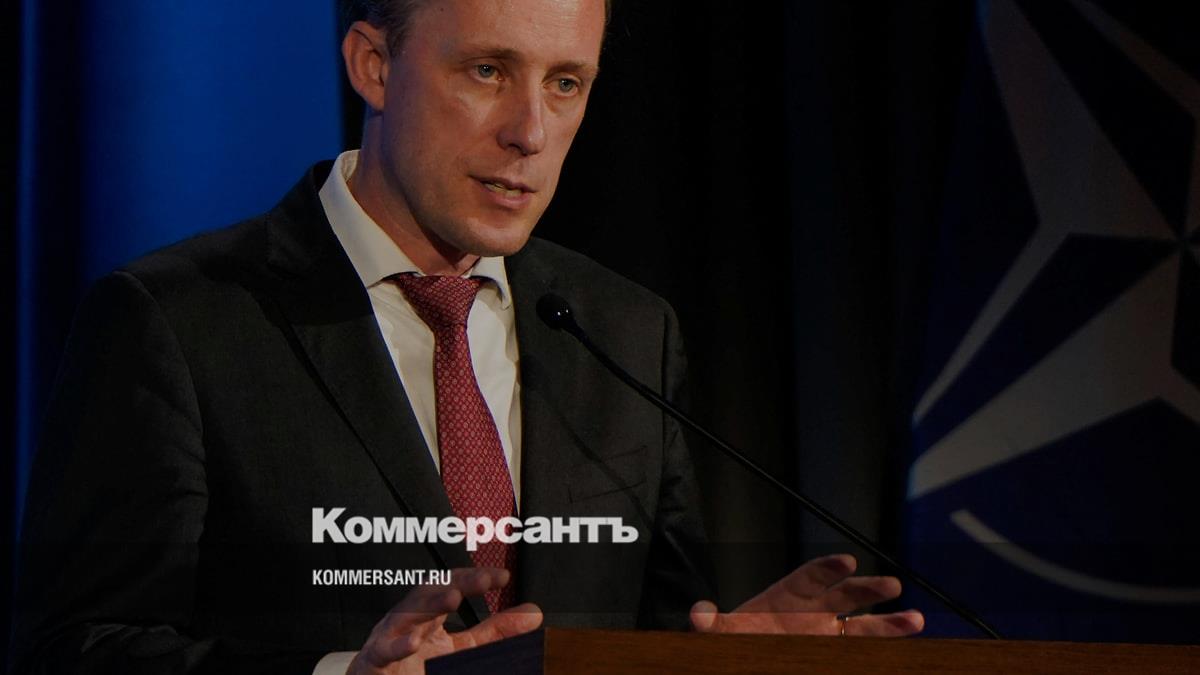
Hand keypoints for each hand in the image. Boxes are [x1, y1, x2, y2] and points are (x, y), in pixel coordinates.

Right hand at [347, 567, 541, 674]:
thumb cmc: (417, 667)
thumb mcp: (463, 649)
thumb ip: (495, 632)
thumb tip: (533, 615)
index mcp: (429, 614)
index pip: (452, 584)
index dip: (475, 577)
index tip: (502, 577)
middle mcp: (408, 620)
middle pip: (429, 591)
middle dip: (455, 582)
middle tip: (482, 580)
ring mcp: (388, 638)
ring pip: (405, 614)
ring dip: (429, 605)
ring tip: (453, 598)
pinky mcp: (374, 662)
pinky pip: (383, 651)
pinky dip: (397, 645)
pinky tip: (414, 642)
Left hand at [689, 554, 923, 636]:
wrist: (746, 659)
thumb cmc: (735, 642)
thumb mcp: (719, 634)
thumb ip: (712, 625)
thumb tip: (699, 615)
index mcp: (785, 598)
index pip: (809, 577)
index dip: (827, 568)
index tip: (846, 561)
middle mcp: (812, 613)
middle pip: (843, 596)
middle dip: (867, 588)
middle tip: (890, 584)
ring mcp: (826, 636)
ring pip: (862, 628)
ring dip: (889, 624)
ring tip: (915, 621)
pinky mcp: (834, 655)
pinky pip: (860, 652)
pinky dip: (882, 651)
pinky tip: (904, 652)